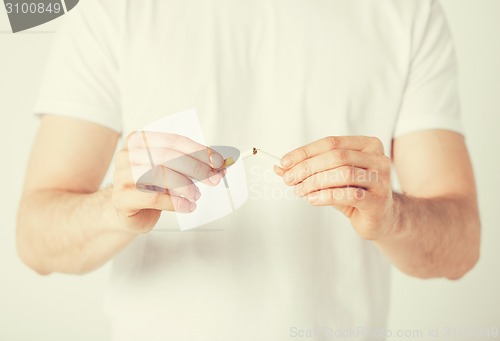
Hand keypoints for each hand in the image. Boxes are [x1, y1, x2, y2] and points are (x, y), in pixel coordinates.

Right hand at [112, 131, 224, 233]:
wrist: (127, 212)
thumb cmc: (151, 188)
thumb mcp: (172, 172)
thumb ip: (193, 165)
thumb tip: (220, 166)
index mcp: (140, 140)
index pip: (174, 141)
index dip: (199, 150)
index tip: (218, 162)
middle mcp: (127, 154)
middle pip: (168, 156)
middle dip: (196, 168)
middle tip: (214, 180)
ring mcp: (121, 176)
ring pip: (160, 174)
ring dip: (185, 185)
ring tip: (196, 195)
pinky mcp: (122, 198)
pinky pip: (154, 197)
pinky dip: (176, 203)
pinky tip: (188, 207)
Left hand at [275, 136, 394, 239]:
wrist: (381, 217)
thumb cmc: (355, 193)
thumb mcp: (331, 178)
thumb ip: (309, 170)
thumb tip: (280, 167)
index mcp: (366, 145)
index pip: (331, 142)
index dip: (305, 152)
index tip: (284, 162)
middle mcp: (377, 158)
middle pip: (336, 156)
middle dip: (308, 167)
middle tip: (289, 179)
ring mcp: (381, 179)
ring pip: (343, 173)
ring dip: (315, 182)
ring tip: (300, 191)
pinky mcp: (378, 200)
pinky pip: (350, 194)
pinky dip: (326, 196)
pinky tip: (312, 200)